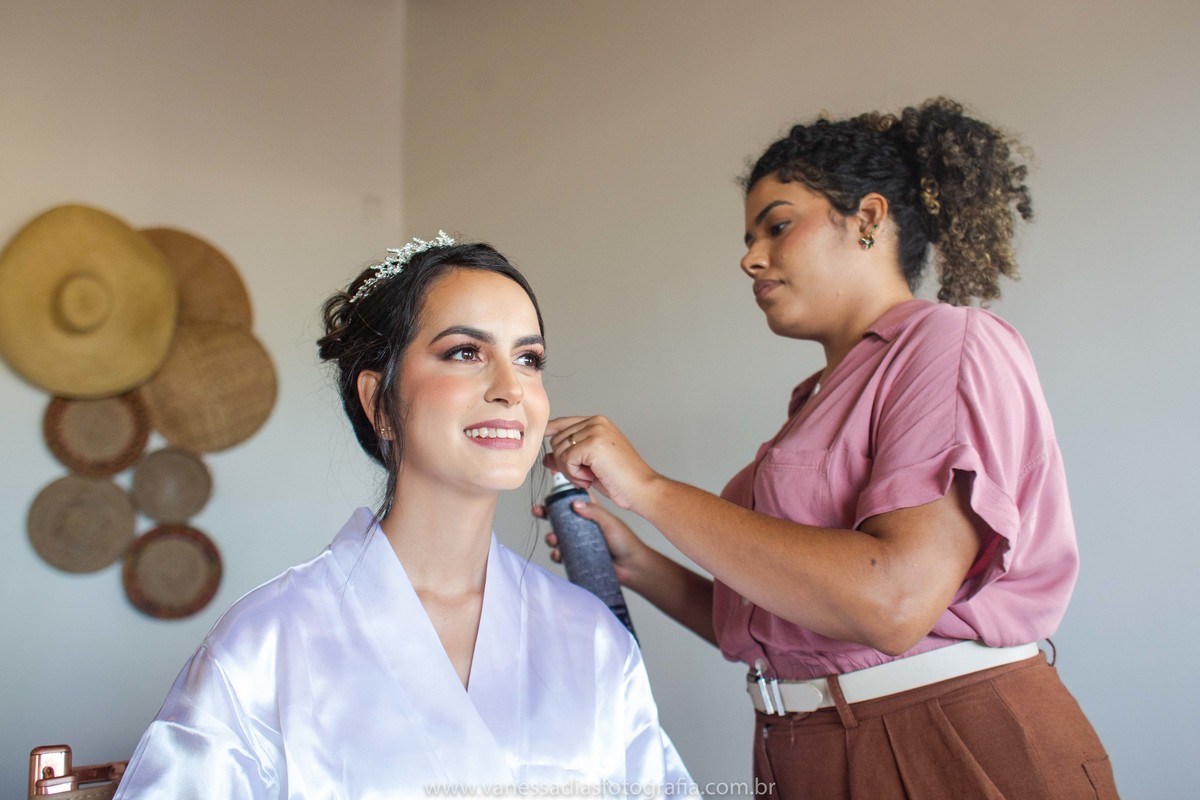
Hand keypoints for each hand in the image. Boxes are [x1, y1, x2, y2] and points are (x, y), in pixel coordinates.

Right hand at [533, 493, 648, 586]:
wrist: (632, 568)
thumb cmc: (626, 543)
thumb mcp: (610, 523)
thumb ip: (595, 512)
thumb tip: (575, 504)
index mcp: (592, 513)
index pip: (572, 501)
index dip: (558, 497)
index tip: (548, 494)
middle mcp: (583, 526)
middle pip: (560, 518)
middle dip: (547, 515)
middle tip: (538, 512)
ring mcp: (580, 542)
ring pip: (559, 537)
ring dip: (551, 536)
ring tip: (554, 539)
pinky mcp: (578, 557)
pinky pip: (562, 555)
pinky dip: (557, 554)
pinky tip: (558, 554)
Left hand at [543, 416, 658, 511]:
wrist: (641, 489)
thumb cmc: (621, 480)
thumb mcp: (588, 467)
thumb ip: (568, 457)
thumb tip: (546, 457)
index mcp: (598, 423)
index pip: (563, 423)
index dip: (550, 433)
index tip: (541, 439)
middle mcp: (596, 422)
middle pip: (556, 439)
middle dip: (564, 462)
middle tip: (583, 476)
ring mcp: (595, 431)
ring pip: (559, 450)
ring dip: (569, 470)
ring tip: (589, 477)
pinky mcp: (593, 444)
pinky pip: (566, 459)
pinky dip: (574, 474)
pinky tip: (590, 478)